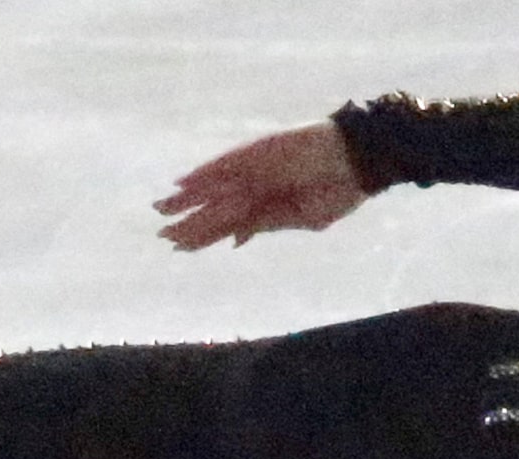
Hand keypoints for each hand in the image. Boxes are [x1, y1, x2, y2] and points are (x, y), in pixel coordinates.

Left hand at [155, 121, 368, 249]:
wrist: (358, 160)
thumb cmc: (340, 190)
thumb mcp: (304, 218)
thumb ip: (267, 225)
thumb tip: (234, 240)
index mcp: (267, 207)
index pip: (226, 224)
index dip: (202, 236)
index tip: (178, 247)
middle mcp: (255, 187)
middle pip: (214, 208)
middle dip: (188, 222)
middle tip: (160, 234)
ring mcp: (255, 169)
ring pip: (213, 187)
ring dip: (188, 200)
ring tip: (161, 209)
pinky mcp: (258, 152)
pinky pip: (226, 164)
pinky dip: (205, 173)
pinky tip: (183, 183)